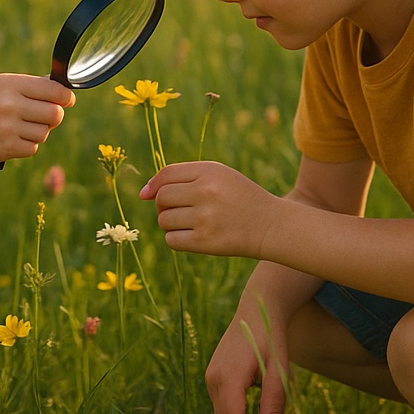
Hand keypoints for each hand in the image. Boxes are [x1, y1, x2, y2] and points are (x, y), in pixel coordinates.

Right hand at [0, 74, 71, 163]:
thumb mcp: (0, 84)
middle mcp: (9, 106)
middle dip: (56, 115)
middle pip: (55, 114)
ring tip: (24, 126)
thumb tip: (62, 92)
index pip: (52, 90)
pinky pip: (33, 147)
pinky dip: (29, 144)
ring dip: (40, 131)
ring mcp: (8, 128)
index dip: (66, 96)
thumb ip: (29, 86)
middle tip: (49, 115)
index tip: (68, 100)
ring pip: (45, 132)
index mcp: (10, 85)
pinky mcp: (6, 148)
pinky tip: (15, 137)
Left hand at [139, 161, 277, 257]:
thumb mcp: (219, 175)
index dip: (152, 185)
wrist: (270, 225)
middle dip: (163, 206)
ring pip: (164, 220)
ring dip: (171, 223)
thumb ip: (183, 176)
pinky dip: (176, 239)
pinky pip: (171, 240)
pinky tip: (193, 236)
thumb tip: (143, 194)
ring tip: (190, 223)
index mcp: (209, 172)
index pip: (166, 175)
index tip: (146, 195)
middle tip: (179, 210)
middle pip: (161, 198)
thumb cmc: (240, 197)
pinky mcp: (205, 241)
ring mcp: (205, 218)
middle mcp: (206, 192)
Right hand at [205, 305, 289, 413]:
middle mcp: (214, 376)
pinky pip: (223, 401)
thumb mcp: (278, 368)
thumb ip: (275, 399)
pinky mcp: (215, 373)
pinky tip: (256, 413)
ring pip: (223, 411)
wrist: (257, 308)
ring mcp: (212, 374)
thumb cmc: (270, 336)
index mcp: (228, 374)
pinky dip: (238, 412)